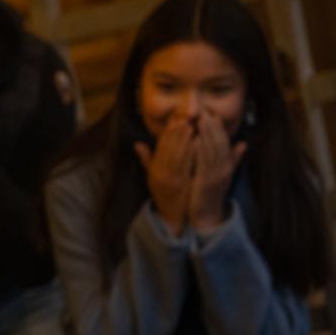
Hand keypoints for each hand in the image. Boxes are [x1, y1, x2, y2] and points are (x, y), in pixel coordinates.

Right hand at [135, 117, 196, 233]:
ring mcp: (172, 180)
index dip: (166, 133)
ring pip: (177, 156)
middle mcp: (161, 174)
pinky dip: (192, 154)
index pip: (160, 148)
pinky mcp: (182, 185)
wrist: (170, 216)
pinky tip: (198, 143)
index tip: (173, 120)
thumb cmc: (162, 195)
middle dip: (175, 133)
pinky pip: (187, 167)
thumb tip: (137, 143)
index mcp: (154, 171)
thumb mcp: (152, 178)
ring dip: (184, 140)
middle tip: (183, 118)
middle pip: (168, 150)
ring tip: (190, 126)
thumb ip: (146, 160)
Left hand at [188, 110, 245, 231]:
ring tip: (202, 120)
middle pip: (220, 144)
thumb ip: (233, 159)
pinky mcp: (207, 182)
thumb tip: (243, 143)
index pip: (224, 143)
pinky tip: (196, 140)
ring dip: (208, 134)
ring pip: (213, 151)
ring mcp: (217, 176)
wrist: (207, 214)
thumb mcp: (224, 174)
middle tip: (207, 111)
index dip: (219, 128)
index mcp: (227, 166)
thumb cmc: (212, 192)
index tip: (213, 113)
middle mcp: (224, 170)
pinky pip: (204, 163)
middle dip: (214, 126)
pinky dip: (201, 150)